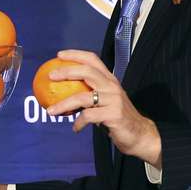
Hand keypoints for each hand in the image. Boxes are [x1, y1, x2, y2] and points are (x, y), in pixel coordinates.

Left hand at [42, 50, 161, 166]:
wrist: (140, 135)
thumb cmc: (117, 117)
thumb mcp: (104, 101)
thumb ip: (89, 94)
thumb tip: (63, 91)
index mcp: (110, 80)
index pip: (93, 60)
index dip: (76, 54)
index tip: (59, 55)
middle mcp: (112, 86)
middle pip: (87, 72)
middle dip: (67, 71)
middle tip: (51, 76)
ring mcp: (114, 100)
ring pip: (83, 97)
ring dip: (63, 104)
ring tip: (50, 111)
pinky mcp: (113, 115)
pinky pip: (88, 116)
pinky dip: (79, 122)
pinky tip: (75, 128)